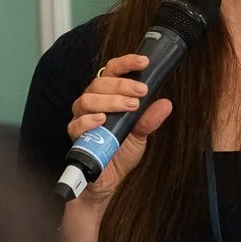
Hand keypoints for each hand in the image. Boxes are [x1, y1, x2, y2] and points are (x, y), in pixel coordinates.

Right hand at [64, 53, 173, 208]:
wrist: (106, 181)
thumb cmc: (120, 153)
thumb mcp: (140, 135)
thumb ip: (149, 120)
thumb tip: (166, 103)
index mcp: (107, 96)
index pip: (112, 71)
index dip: (126, 62)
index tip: (144, 61)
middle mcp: (91, 103)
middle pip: (100, 83)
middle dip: (122, 84)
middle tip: (141, 92)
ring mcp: (81, 118)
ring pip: (87, 99)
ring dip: (110, 100)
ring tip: (129, 106)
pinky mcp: (74, 137)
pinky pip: (76, 124)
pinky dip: (88, 120)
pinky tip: (102, 120)